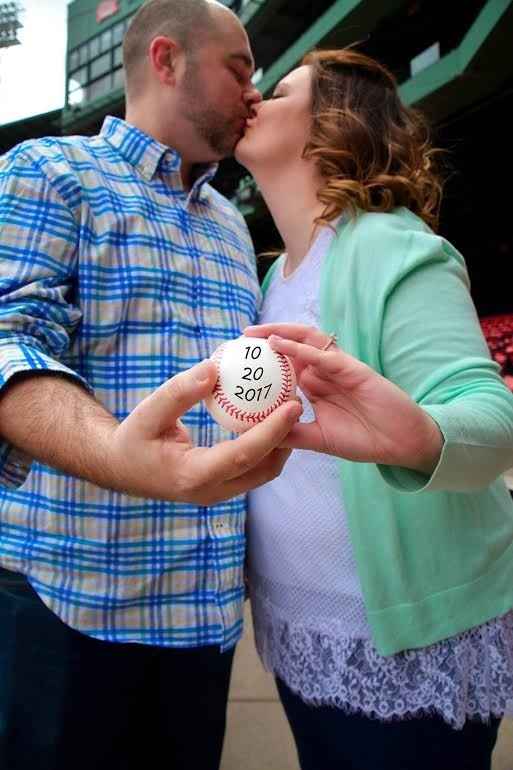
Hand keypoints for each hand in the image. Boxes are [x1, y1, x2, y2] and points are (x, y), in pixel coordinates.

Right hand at [110, 359, 301, 503]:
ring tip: (289, 409)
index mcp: (193, 475)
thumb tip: (214, 368)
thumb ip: (179, 392)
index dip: (272, 431)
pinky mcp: (222, 487)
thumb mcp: (148, 411)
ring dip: (281, 444)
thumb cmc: (133, 437)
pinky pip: (254, 470)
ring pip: (263, 473)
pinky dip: (268, 447)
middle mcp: (211, 491)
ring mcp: (218, 493)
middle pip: (263, 469)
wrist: (121, 467)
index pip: (243, 454)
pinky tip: (271, 420)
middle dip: (286, 438)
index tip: (292, 404)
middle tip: (296, 402)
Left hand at [244, 324, 442, 474]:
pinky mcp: (352, 368)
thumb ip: (291, 433)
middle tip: (241, 339)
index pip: (285, 366)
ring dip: (280, 333)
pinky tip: (279, 344)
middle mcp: (324, 372)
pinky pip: (322, 355)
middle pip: (291, 346)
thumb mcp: (318, 439)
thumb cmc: (364, 439)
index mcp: (315, 386)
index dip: (264, 361)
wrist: (401, 444)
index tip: (239, 362)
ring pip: (305, 341)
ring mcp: (338, 367)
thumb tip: (256, 434)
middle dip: (266, 339)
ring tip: (255, 333)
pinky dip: (299, 347)